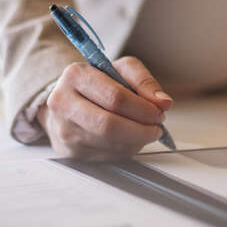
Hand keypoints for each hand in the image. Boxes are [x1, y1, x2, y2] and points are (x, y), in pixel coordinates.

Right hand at [37, 56, 172, 159]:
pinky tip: (129, 139)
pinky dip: (126, 149)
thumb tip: (163, 102)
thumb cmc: (97, 83)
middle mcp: (63, 104)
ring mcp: (64, 131)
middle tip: (156, 126)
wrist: (68, 101)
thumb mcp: (121, 69)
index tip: (159, 111)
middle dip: (141, 129)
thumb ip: (144, 81)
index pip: (115, 97)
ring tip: (145, 130)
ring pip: (110, 144)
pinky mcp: (70, 153)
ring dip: (136, 141)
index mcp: (75, 76)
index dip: (143, 108)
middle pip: (109, 125)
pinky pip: (107, 157)